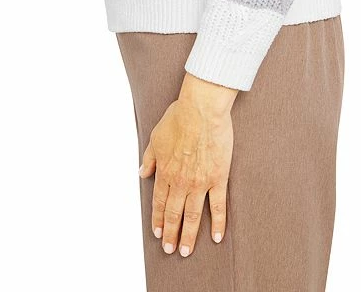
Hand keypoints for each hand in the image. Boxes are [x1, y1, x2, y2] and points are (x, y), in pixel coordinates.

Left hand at [138, 73, 237, 256]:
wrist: (201, 109)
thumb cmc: (180, 117)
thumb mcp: (156, 136)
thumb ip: (149, 158)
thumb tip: (142, 172)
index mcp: (165, 171)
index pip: (159, 202)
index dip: (158, 219)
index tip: (158, 233)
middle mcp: (181, 181)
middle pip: (174, 213)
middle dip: (171, 233)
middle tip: (170, 249)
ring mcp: (200, 182)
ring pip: (193, 215)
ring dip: (189, 235)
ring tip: (186, 250)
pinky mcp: (218, 177)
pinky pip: (218, 205)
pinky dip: (217, 223)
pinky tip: (215, 236)